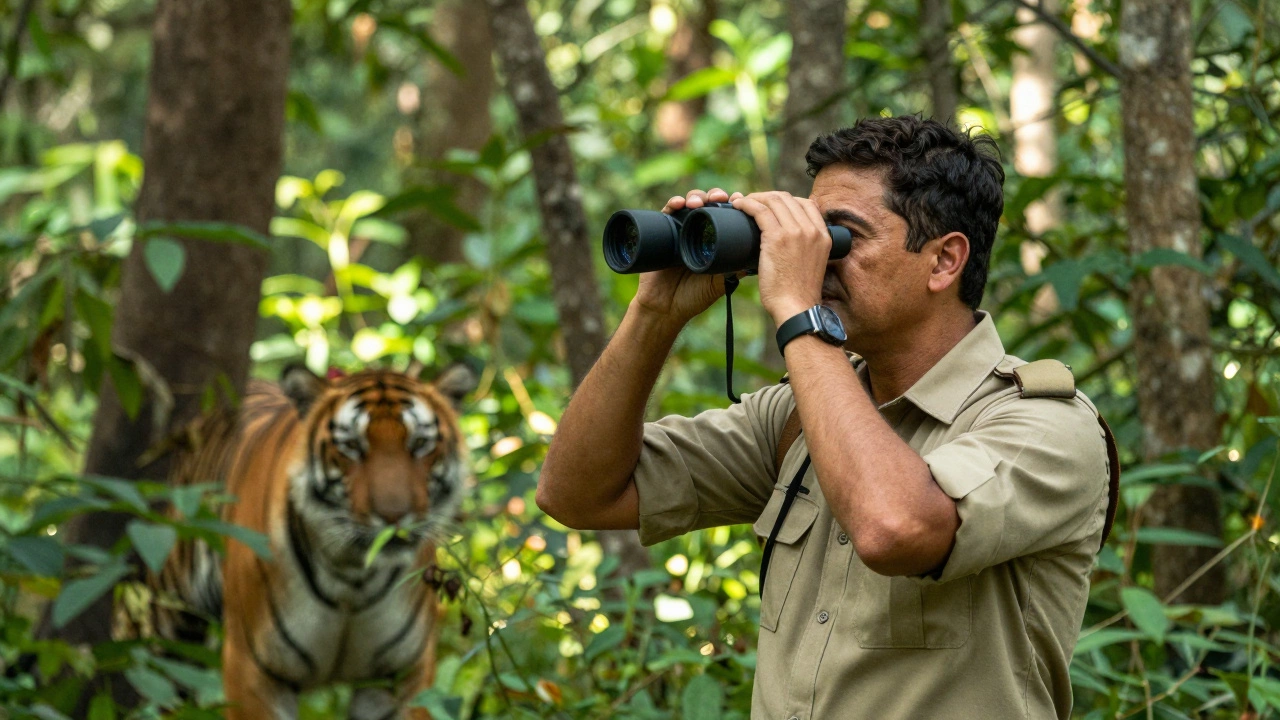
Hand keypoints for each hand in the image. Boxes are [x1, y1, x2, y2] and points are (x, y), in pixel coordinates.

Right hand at [631, 187, 744, 325]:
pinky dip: (673, 204)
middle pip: (708, 204)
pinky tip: (679, 202)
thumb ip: (733, 271)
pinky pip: (667, 213)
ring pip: (689, 204)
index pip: (724, 215)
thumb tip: (755, 260)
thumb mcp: (719, 283)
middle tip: (722, 197)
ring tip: (700, 202)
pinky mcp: (662, 233)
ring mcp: (679, 231)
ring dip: (696, 197)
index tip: (740, 200)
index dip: (731, 205)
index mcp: (713, 240)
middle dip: (715, 196)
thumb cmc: (693, 297)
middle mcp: (697, 232)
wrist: (666, 309)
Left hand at [730, 191, 829, 325]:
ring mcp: (796, 232)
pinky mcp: (777, 238)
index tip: (770, 205)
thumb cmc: (798, 294)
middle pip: (787, 198)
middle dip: (766, 196)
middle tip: (751, 202)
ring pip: (773, 200)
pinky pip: (760, 210)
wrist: (797, 309)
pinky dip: (748, 204)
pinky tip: (739, 206)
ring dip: (755, 197)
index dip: (785, 199)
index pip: (806, 203)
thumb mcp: (811, 265)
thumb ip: (803, 249)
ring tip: (742, 203)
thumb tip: (783, 243)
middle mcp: (812, 229)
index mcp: (823, 235)